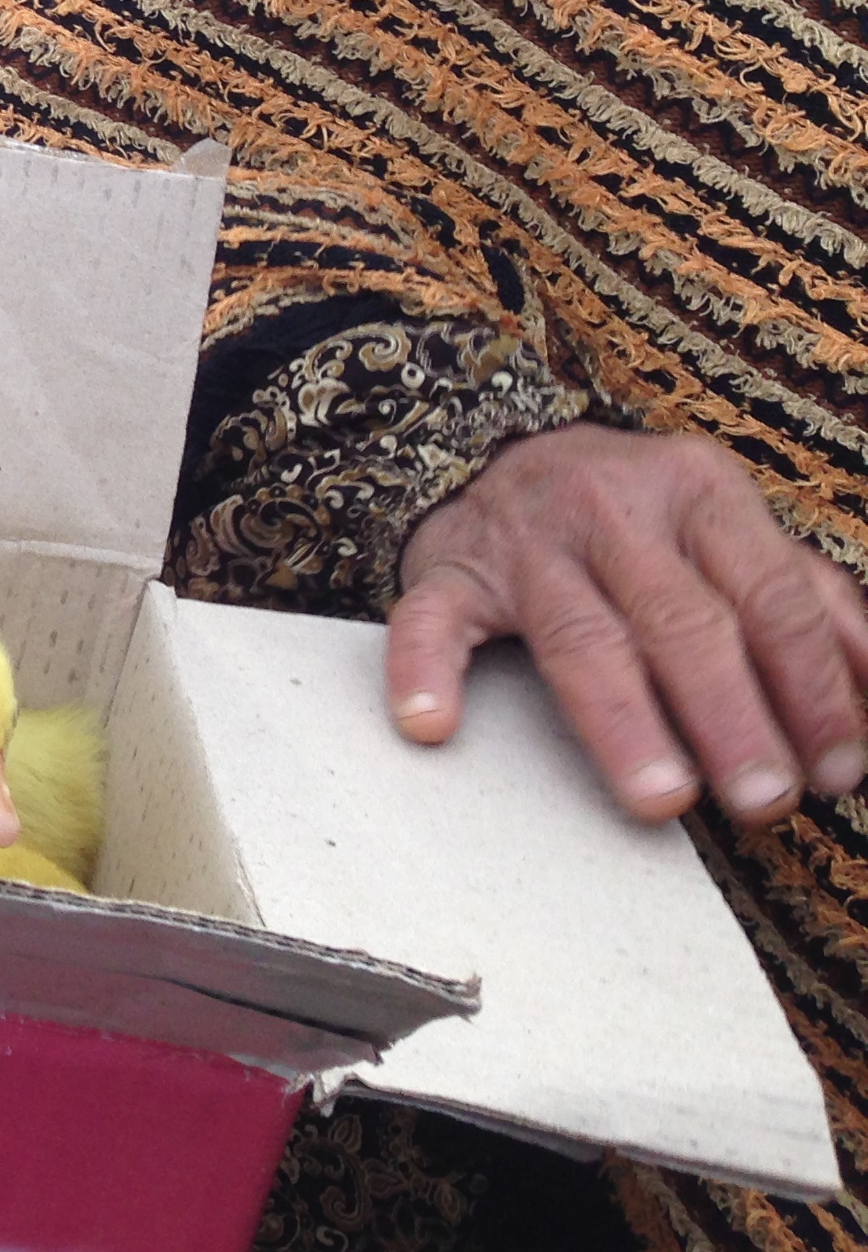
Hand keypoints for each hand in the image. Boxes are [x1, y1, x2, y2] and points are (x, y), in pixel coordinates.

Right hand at [391, 424, 867, 824]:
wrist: (501, 452)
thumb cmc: (639, 519)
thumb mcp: (734, 533)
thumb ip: (811, 602)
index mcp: (699, 489)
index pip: (769, 595)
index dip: (810, 686)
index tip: (839, 769)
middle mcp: (611, 505)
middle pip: (680, 619)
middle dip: (731, 716)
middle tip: (764, 799)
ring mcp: (523, 537)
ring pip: (577, 633)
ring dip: (623, 722)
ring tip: (661, 798)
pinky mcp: (448, 567)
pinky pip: (429, 619)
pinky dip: (426, 670)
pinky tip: (432, 724)